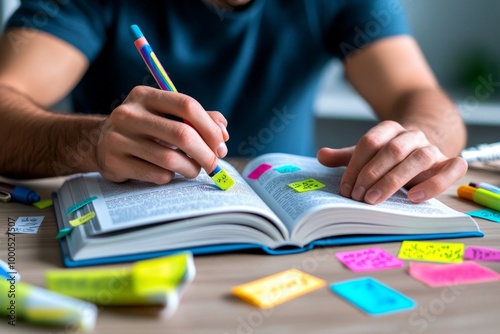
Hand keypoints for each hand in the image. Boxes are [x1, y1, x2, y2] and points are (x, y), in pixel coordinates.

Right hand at [95, 86, 228, 183]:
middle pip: (182, 134)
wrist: (100, 143)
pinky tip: (168, 172)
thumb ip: (197, 118)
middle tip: (214, 163)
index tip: (221, 144)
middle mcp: (129, 114)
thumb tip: (223, 133)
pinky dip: (170, 177)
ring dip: (191, 168)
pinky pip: (157, 175)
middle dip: (206, 153)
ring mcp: (118, 139)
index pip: (186, 105)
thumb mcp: (165, 115)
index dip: (210, 127)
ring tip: (193, 169)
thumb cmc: (145, 129)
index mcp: (145, 96)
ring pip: (171, 159)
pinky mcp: (114, 163)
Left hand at [317, 121, 466, 203]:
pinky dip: (436, 183)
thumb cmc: (388, 158)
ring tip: (377, 200)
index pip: (370, 142)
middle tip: (358, 197)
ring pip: (420, 158)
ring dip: (395, 180)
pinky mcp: (448, 162)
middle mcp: (412, 135)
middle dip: (372, 174)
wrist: (421, 149)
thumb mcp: (366, 156)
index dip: (356, 165)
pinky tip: (415, 198)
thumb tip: (321, 155)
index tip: (346, 188)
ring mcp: (432, 148)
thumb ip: (345, 157)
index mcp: (389, 129)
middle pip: (393, 150)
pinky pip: (452, 168)